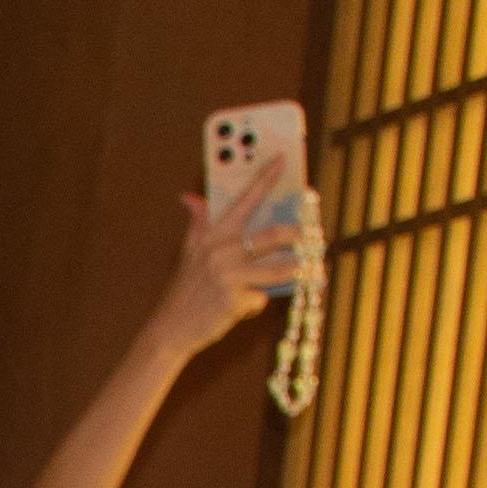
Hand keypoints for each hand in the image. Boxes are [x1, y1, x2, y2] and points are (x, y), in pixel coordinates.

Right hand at [157, 171, 308, 354]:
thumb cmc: (185, 290)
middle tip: (316, 237)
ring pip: (279, 270)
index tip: (283, 158)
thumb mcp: (189, 253)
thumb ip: (196, 224)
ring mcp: (228, 276)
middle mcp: (222, 251)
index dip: (265, 177)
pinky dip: (259, 302)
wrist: (170, 329)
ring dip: (300, 271)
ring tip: (313, 272)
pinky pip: (262, 298)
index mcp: (213, 235)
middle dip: (300, 236)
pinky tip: (247, 307)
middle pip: (273, 235)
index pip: (244, 199)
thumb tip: (189, 198)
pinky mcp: (235, 300)